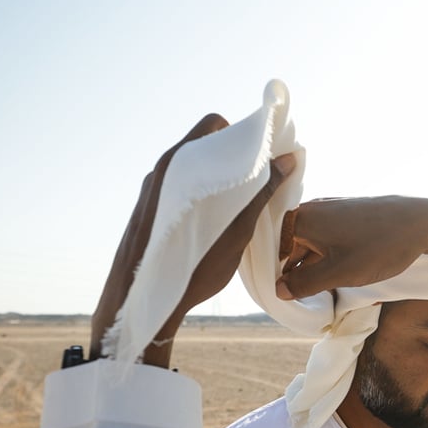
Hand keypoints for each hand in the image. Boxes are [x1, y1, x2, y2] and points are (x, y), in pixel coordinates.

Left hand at [89, 114, 296, 367]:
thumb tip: (287, 159)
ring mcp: (152, 188)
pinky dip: (201, 194)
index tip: (264, 156)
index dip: (242, 135)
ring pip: (193, 168)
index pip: (214, 125)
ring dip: (218, 178)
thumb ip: (262, 191)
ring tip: (239, 206)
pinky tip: (213, 221)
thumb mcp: (237, 230)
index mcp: (180, 164)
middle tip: (258, 182)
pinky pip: (180, 187)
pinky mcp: (147, 207)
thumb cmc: (191, 268)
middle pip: (205, 144)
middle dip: (234, 158)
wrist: (140, 302)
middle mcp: (162, 169)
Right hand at [277, 196, 427, 299]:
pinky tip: (335, 273)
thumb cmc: (379, 247)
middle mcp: (312, 209)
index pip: (272, 250)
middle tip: (298, 299)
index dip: (273, 274)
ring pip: (310, 243)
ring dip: (311, 266)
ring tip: (317, 290)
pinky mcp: (348, 214)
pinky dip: (326, 256)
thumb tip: (279, 290)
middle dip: (293, 271)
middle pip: (290, 246)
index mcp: (301, 219)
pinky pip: (326, 238)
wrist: (424, 222)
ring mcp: (331, 210)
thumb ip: (304, 283)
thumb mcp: (338, 273)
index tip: (279, 296)